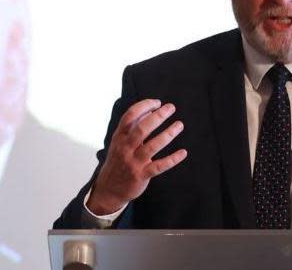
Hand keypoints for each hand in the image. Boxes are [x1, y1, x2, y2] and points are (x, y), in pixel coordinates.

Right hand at [87, 99, 186, 214]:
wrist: (108, 189)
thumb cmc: (118, 161)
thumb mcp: (120, 142)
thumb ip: (133, 126)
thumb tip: (148, 110)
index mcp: (119, 137)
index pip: (130, 116)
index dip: (144, 106)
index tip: (157, 102)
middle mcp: (125, 148)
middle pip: (142, 129)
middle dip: (158, 116)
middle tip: (171, 108)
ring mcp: (134, 162)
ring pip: (152, 146)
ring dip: (168, 134)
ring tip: (179, 125)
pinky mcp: (141, 175)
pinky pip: (159, 166)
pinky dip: (172, 159)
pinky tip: (183, 152)